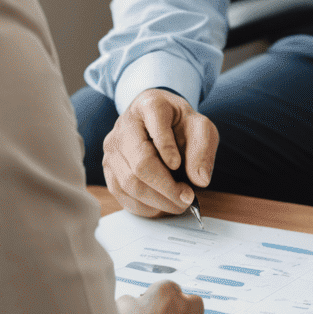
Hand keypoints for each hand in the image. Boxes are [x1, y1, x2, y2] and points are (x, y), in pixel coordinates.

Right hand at [102, 88, 218, 217]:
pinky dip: (144, 207)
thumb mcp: (200, 128)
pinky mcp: (109, 169)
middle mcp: (124, 126)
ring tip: (178, 203)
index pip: (156, 126)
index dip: (167, 148)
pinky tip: (161, 205)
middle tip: (187, 198)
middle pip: (140, 164)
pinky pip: (121, 194)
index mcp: (150, 106)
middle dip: (167, 188)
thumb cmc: (179, 125)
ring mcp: (112, 148)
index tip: (179, 165)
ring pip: (129, 183)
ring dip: (158, 201)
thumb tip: (200, 180)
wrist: (157, 122)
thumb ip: (203, 149)